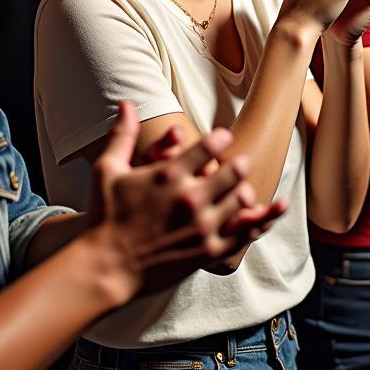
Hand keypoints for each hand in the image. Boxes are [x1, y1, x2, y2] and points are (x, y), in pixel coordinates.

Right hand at [87, 102, 284, 297]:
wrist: (105, 267)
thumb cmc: (104, 216)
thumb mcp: (107, 169)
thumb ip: (122, 133)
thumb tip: (127, 102)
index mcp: (169, 174)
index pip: (210, 146)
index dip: (221, 138)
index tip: (223, 137)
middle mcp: (190, 198)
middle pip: (234, 171)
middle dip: (239, 164)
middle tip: (240, 163)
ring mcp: (202, 226)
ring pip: (242, 199)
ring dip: (245, 190)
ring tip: (242, 188)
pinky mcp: (207, 251)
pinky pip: (243, 233)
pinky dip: (258, 220)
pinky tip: (265, 211)